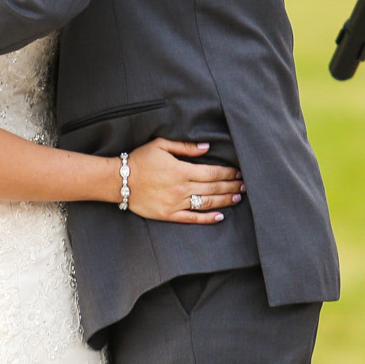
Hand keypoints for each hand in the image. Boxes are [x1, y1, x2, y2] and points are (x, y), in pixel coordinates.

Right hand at [124, 140, 242, 222]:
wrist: (118, 181)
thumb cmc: (139, 160)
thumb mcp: (161, 145)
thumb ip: (185, 147)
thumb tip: (206, 147)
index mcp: (181, 170)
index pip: (212, 173)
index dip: (227, 173)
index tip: (238, 172)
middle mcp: (181, 188)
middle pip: (213, 188)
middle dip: (231, 186)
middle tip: (246, 185)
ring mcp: (176, 203)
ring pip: (206, 203)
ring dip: (225, 201)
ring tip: (238, 197)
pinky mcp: (169, 215)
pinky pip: (192, 218)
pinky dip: (207, 218)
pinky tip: (220, 216)